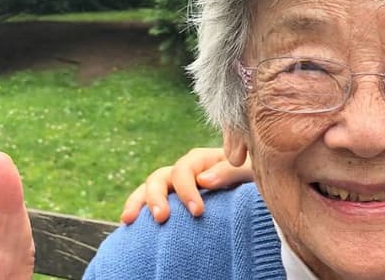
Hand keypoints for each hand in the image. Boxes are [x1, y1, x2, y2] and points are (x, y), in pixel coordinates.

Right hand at [119, 147, 253, 223]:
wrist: (255, 190)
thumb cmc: (254, 177)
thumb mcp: (250, 171)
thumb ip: (230, 172)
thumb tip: (203, 180)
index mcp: (203, 160)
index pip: (185, 169)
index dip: (187, 190)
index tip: (197, 212)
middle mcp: (185, 171)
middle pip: (161, 177)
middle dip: (157, 197)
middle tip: (161, 218)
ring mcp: (176, 186)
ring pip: (150, 188)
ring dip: (138, 202)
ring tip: (129, 220)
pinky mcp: (173, 201)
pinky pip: (150, 202)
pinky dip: (138, 209)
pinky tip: (128, 223)